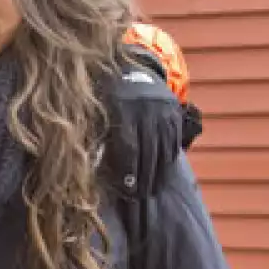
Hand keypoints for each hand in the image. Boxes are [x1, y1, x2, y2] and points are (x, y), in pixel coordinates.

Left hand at [106, 47, 184, 199]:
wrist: (131, 70)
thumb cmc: (105, 97)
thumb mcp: (97, 109)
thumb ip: (98, 135)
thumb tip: (94, 168)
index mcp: (122, 109)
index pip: (129, 147)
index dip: (128, 171)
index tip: (126, 190)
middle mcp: (145, 110)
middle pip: (148, 152)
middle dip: (144, 177)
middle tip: (139, 197)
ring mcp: (163, 112)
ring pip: (163, 149)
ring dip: (158, 173)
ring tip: (151, 191)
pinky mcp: (174, 114)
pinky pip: (173, 141)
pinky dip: (169, 159)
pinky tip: (163, 174)